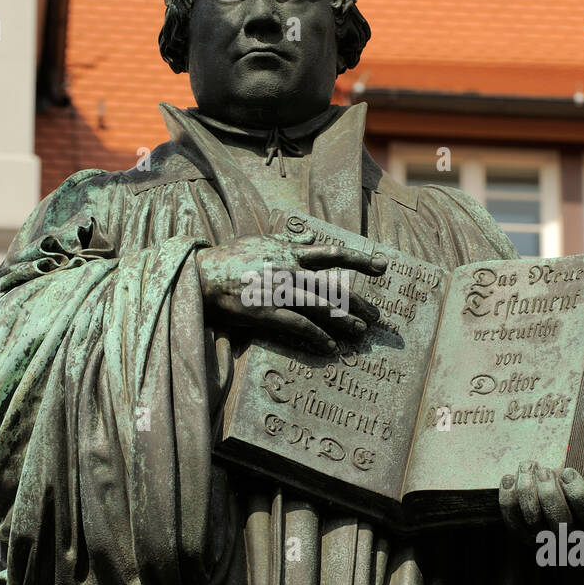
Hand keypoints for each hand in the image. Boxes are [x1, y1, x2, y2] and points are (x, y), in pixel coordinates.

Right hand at [196, 233, 386, 353]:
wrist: (201, 275)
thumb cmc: (229, 258)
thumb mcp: (259, 239)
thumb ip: (287, 239)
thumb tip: (312, 237)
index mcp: (288, 252)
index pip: (332, 254)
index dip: (360, 260)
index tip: (382, 267)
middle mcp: (288, 270)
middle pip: (332, 287)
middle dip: (358, 302)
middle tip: (377, 315)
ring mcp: (278, 291)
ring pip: (321, 307)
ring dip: (344, 322)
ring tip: (361, 332)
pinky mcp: (266, 312)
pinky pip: (298, 325)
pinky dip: (317, 337)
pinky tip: (330, 347)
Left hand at [499, 460, 583, 539]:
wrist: (566, 489)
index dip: (577, 492)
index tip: (568, 472)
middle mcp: (573, 538)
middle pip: (559, 521)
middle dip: (549, 491)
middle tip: (545, 470)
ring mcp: (546, 538)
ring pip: (533, 520)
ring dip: (526, 488)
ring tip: (529, 466)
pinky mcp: (524, 533)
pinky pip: (511, 519)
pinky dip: (507, 496)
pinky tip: (510, 477)